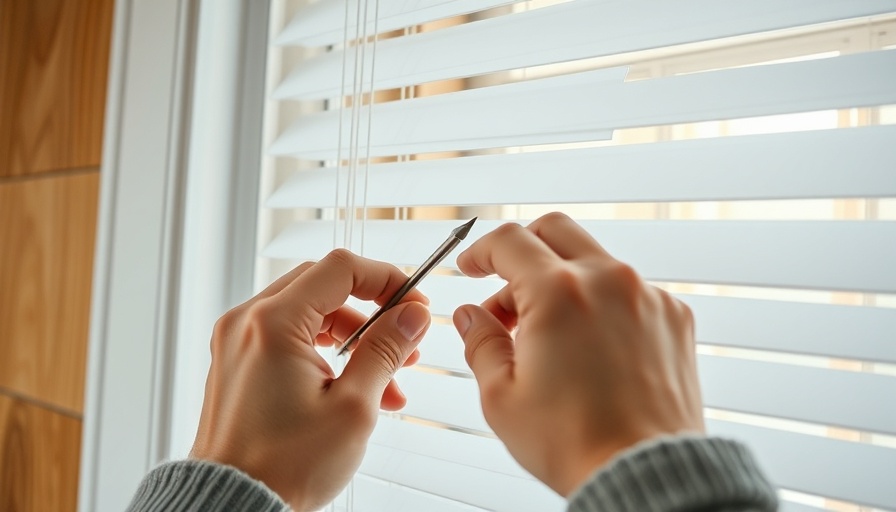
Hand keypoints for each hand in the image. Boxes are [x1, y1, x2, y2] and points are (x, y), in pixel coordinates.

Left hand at [189, 249, 430, 510]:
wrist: (234, 506)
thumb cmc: (283, 468)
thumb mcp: (354, 407)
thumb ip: (386, 350)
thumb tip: (412, 317)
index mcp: (272, 323)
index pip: (340, 269)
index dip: (386, 279)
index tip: (412, 305)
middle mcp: (247, 323)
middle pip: (324, 286)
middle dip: (372, 311)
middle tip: (405, 339)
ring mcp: (237, 342)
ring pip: (310, 313)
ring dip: (354, 337)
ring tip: (388, 379)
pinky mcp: (237, 363)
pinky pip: (289, 337)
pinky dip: (326, 352)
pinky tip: (354, 386)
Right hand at [453, 213, 703, 495]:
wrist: (644, 473)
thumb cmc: (574, 443)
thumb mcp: (501, 397)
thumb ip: (480, 343)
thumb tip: (471, 316)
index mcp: (559, 293)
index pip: (508, 241)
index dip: (480, 251)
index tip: (471, 266)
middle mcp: (608, 280)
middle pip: (555, 230)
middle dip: (522, 250)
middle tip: (506, 287)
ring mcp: (646, 295)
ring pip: (594, 260)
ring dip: (562, 281)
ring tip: (547, 333)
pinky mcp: (673, 317)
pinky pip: (629, 290)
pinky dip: (601, 304)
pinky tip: (590, 346)